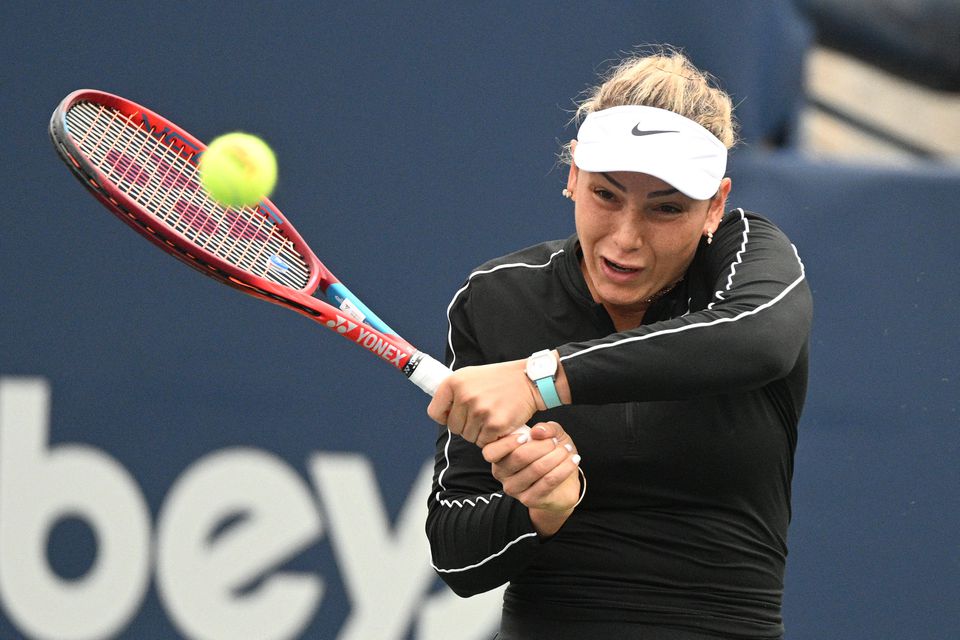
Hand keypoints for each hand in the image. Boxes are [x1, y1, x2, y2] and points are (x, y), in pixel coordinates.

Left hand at [427, 359, 538, 445]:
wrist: (528, 380)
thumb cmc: (499, 379)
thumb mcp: (470, 376)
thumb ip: (453, 393)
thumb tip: (440, 414)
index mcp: (455, 382)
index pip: (434, 412)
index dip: (445, 416)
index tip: (455, 414)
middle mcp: (465, 396)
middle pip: (453, 427)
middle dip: (465, 425)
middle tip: (481, 414)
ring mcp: (480, 411)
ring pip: (468, 437)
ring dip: (479, 432)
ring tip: (491, 417)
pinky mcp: (495, 424)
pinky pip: (484, 442)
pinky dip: (491, 438)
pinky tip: (499, 423)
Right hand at [482, 422, 581, 536]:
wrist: (562, 484)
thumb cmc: (550, 455)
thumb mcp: (550, 436)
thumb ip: (545, 429)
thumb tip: (538, 431)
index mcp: (498, 456)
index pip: (491, 451)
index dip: (509, 441)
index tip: (528, 435)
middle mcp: (501, 474)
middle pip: (519, 456)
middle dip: (542, 445)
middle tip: (555, 442)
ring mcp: (514, 489)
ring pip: (536, 468)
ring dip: (556, 456)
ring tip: (567, 450)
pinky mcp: (530, 500)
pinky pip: (549, 480)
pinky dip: (564, 468)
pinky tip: (573, 460)